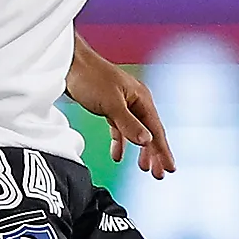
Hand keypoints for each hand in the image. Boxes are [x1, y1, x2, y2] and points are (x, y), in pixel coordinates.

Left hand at [67, 46, 174, 176]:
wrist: (68, 63)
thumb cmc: (90, 77)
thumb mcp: (111, 103)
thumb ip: (128, 124)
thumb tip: (146, 141)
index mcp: (142, 98)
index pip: (156, 130)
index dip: (163, 151)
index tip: (170, 168)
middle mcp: (135, 102)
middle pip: (149, 132)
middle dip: (154, 154)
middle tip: (159, 175)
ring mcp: (123, 105)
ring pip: (136, 132)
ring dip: (140, 150)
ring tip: (143, 168)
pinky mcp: (109, 107)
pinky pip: (120, 129)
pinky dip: (120, 142)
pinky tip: (118, 156)